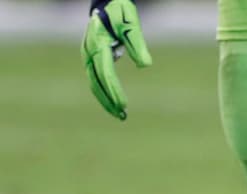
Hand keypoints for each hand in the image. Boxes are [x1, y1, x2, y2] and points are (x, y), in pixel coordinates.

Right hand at [82, 0, 151, 119]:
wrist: (106, 3)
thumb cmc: (120, 12)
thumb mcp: (131, 25)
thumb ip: (137, 44)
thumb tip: (146, 65)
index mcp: (98, 44)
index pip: (106, 73)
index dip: (114, 90)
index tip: (123, 105)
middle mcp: (89, 52)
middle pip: (97, 82)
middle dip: (109, 100)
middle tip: (123, 116)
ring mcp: (87, 55)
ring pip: (94, 83)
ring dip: (105, 100)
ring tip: (120, 115)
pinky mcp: (91, 58)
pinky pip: (96, 79)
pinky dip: (103, 92)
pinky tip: (114, 104)